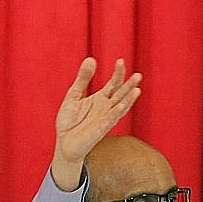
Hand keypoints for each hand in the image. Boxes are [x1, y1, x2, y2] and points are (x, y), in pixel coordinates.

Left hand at [51, 56, 142, 190]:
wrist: (64, 143)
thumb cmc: (70, 120)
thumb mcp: (74, 95)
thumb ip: (83, 78)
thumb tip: (91, 59)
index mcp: (101, 98)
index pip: (114, 83)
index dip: (118, 73)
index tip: (121, 61)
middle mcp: (106, 107)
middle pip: (121, 93)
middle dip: (129, 85)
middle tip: (138, 74)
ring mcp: (105, 118)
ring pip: (120, 106)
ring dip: (129, 99)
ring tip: (137, 88)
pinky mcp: (101, 129)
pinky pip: (111, 119)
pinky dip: (117, 112)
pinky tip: (123, 104)